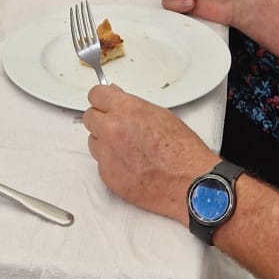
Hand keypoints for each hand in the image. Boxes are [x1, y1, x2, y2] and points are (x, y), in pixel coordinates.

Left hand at [84, 83, 214, 218]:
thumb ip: (132, 107)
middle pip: (89, 117)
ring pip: (93, 141)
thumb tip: (118, 102)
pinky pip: (101, 163)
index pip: (96, 95)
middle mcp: (111, 130)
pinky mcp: (107, 176)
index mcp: (126, 110)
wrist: (188, 183)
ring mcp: (107, 155)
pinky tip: (131, 164)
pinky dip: (111, 162)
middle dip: (101, 119)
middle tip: (117, 125)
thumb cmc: (182, 150)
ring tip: (127, 148)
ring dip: (104, 141)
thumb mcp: (160, 115)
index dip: (102, 98)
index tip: (105, 102)